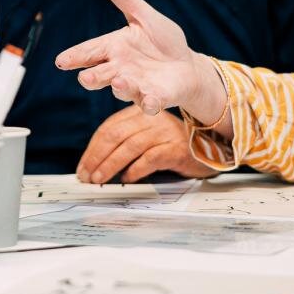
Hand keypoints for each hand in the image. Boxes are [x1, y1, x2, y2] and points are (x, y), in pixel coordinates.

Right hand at [56, 0, 215, 115]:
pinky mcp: (156, 98)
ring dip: (120, 87)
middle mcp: (121, 69)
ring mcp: (137, 86)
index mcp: (114, 47)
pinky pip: (151, 103)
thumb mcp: (143, 15)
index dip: (75, 57)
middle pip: (100, 75)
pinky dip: (150, 103)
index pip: (90, 51)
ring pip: (123, 89)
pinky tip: (150, 101)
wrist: (188, 66)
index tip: (61, 61)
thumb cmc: (162, 41)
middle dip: (92, 77)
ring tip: (118, 81)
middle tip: (84, 78)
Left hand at [77, 105, 220, 183]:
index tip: (83, 167)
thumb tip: (94, 167)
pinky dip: (135, 170)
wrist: (210, 150)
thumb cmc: (171, 146)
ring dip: (110, 165)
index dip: (92, 148)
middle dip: (97, 157)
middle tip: (86, 176)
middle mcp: (151, 119)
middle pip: (116, 135)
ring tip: (99, 180)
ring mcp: (165, 132)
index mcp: (139, 113)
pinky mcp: (176, 148)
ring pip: (130, 146)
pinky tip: (126, 179)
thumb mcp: (145, 139)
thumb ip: (123, 145)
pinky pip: (150, 158)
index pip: (109, 128)